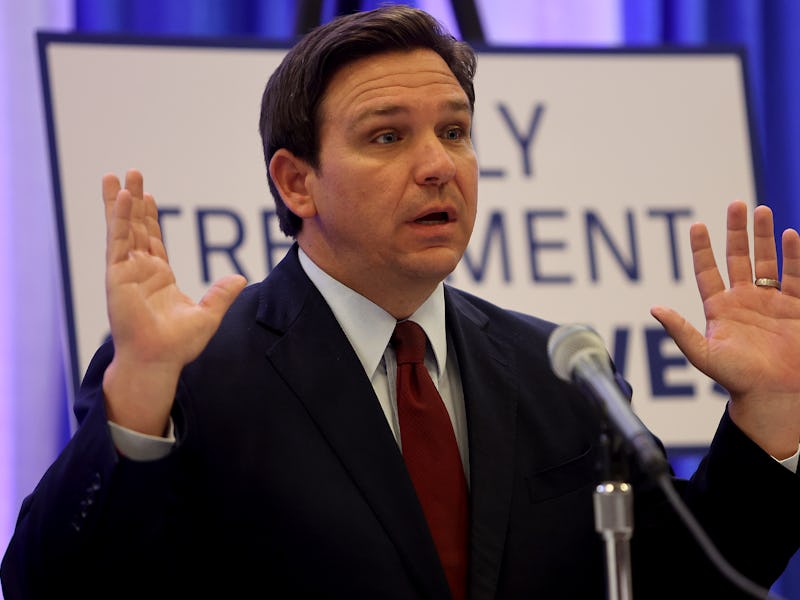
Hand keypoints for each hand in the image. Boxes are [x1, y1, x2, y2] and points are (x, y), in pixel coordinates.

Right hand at [101, 169, 246, 434]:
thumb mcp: (208, 315)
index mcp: (158, 277)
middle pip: (135, 227)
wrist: (159, 360)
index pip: (152, 239)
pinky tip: (123, 198)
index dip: (149, 217)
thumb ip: (221, 294)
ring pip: (123, 229)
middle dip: (134, 200)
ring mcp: (126, 272)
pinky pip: (119, 242)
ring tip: (117, 176)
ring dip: (121, 202)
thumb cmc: (178, 345)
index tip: (146, 195)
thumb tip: (240, 278)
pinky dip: (120, 219)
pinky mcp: (117, 276)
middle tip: (132, 173)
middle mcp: (140, 271)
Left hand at [651, 200, 799, 457]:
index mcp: (719, 308)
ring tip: (762, 210)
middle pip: (739, 257)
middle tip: (737, 204)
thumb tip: (654, 308)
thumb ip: (680, 330)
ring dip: (765, 237)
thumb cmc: (736, 379)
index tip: (697, 225)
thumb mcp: (703, 354)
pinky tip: (791, 236)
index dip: (702, 249)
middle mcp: (744, 300)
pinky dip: (793, 257)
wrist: (773, 395)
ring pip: (767, 261)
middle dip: (737, 231)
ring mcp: (771, 302)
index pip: (707, 271)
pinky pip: (795, 276)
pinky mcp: (795, 308)